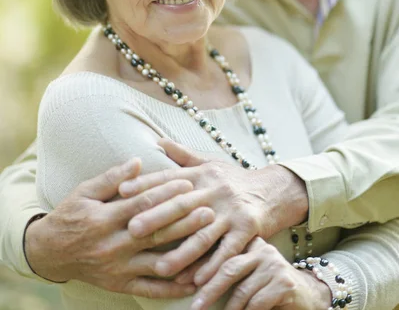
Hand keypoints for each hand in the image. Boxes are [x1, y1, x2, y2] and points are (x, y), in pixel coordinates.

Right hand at [25, 158, 212, 296]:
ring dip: (185, 254)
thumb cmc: (71, 215)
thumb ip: (112, 178)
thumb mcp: (85, 191)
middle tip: (209, 210)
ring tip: (209, 245)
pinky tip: (193, 282)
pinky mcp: (119, 285)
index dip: (166, 193)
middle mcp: (112, 245)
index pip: (142, 204)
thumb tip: (138, 161)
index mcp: (105, 218)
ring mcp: (117, 268)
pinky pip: (149, 289)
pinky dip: (172, 288)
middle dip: (184, 221)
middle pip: (154, 232)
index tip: (188, 183)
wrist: (50, 252)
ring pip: (156, 262)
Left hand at [119, 140, 307, 283]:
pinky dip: (212, 267)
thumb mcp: (209, 163)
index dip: (144, 184)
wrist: (273, 190)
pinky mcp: (248, 228)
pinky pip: (228, 251)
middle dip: (156, 218)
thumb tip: (156, 141)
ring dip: (182, 252)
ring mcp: (232, 209)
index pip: (169, 178)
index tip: (121, 191)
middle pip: (182, 204)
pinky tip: (197, 282)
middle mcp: (215, 189)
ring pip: (203, 233)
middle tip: (132, 230)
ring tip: (161, 267)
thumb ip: (182, 156)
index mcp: (202, 173)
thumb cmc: (232, 179)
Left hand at [188, 238, 331, 309]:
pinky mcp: (284, 283)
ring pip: (243, 291)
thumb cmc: (269, 287)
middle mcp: (262, 249)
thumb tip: (192, 280)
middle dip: (210, 289)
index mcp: (250, 242)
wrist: (308, 296)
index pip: (222, 252)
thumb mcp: (249, 274)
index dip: (201, 267)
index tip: (182, 281)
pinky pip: (257, 303)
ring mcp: (274, 265)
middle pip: (230, 268)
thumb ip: (229, 270)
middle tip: (196, 306)